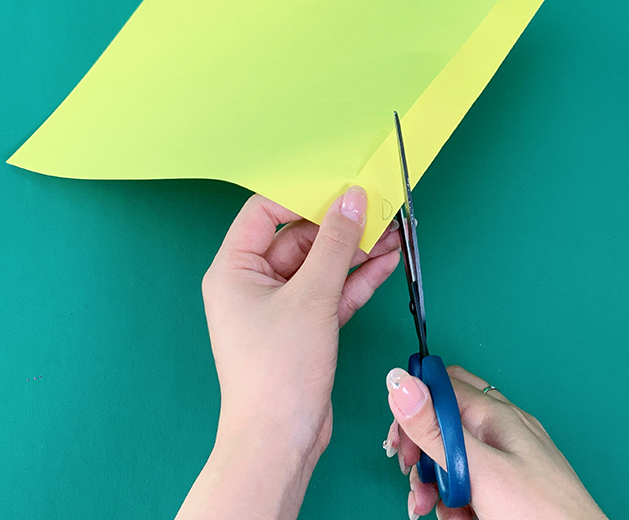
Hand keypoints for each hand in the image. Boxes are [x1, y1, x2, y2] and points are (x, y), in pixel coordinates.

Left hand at [177, 187, 399, 519]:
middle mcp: (253, 283)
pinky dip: (357, 278)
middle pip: (298, 237)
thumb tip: (354, 198)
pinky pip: (331, 291)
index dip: (301, 196)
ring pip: (320, 266)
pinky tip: (386, 261)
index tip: (340, 188)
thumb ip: (335, 244)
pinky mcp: (304, 327)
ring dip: (355, 251)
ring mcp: (280, 306)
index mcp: (234, 269)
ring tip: (394, 231)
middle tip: (379, 209)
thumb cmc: (278, 369)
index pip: (264, 212)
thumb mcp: (310, 297)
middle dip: (339, 226)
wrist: (280, 440)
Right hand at [384, 365, 606, 519]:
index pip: (442, 386)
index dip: (414, 408)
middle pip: (444, 425)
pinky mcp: (506, 489)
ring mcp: (505, 461)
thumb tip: (401, 382)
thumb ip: (435, 428)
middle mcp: (501, 432)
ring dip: (437, 487)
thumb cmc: (542, 513)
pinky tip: (462, 519)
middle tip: (416, 478)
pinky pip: (469, 486)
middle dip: (423, 454)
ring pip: (453, 460)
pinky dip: (457, 503)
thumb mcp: (477, 469)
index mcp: (496, 415)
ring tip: (440, 512)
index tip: (399, 438)